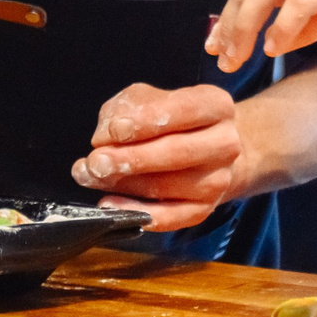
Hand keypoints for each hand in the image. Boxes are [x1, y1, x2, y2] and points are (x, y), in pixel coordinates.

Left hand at [70, 82, 248, 229]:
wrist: (208, 151)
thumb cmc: (171, 119)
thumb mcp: (149, 99)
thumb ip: (127, 109)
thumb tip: (107, 137)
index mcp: (216, 106)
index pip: (182, 110)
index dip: (144, 121)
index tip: (114, 130)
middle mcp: (225, 144)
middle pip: (175, 152)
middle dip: (130, 158)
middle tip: (96, 161)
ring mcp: (218, 180)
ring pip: (165, 185)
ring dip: (123, 183)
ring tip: (91, 176)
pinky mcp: (205, 209)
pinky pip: (169, 217)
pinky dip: (136, 212)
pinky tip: (110, 204)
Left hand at [206, 0, 316, 71]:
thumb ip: (313, 20)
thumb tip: (280, 41)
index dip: (232, 14)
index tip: (218, 46)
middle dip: (229, 24)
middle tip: (220, 59)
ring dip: (246, 27)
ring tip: (239, 58)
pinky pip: (299, 1)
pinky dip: (282, 26)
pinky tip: (276, 50)